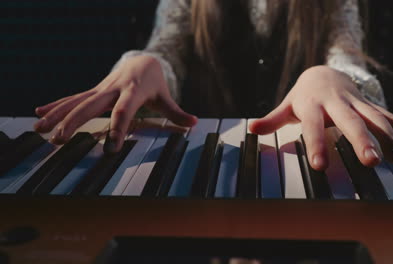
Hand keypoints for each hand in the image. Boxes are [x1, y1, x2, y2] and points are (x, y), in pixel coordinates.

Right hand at [34, 55, 196, 151]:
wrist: (142, 61)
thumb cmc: (154, 82)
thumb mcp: (165, 96)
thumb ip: (177, 112)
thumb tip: (195, 123)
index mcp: (133, 92)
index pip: (123, 112)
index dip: (117, 129)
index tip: (111, 148)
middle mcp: (113, 90)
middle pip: (92, 105)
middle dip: (74, 121)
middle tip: (61, 139)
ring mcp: (101, 90)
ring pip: (76, 101)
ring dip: (58, 114)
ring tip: (41, 129)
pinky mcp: (94, 91)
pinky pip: (73, 98)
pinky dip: (56, 105)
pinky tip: (40, 114)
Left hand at [249, 65, 392, 170]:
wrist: (325, 71)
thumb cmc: (304, 94)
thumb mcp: (287, 104)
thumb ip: (272, 119)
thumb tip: (251, 129)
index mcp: (313, 105)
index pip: (313, 127)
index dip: (317, 145)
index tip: (321, 165)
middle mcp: (337, 104)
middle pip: (350, 122)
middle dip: (362, 141)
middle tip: (372, 161)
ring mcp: (355, 103)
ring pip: (373, 118)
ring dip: (386, 137)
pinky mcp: (368, 104)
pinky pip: (386, 115)